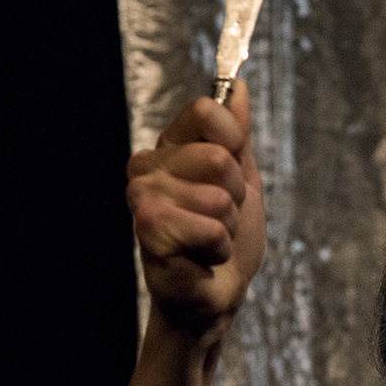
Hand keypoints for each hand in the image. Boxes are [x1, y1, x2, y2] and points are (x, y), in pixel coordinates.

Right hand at [126, 84, 264, 340]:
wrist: (216, 297)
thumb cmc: (225, 244)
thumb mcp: (243, 181)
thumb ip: (237, 136)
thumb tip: (237, 88)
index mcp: (168, 150)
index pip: (207, 112)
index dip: (234, 145)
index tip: (231, 178)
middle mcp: (148, 168)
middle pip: (218, 157)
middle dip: (235, 197)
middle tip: (220, 220)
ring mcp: (143, 198)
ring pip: (218, 198)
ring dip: (227, 228)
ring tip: (210, 242)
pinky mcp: (149, 231)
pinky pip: (210, 229)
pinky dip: (218, 249)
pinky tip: (201, 258)